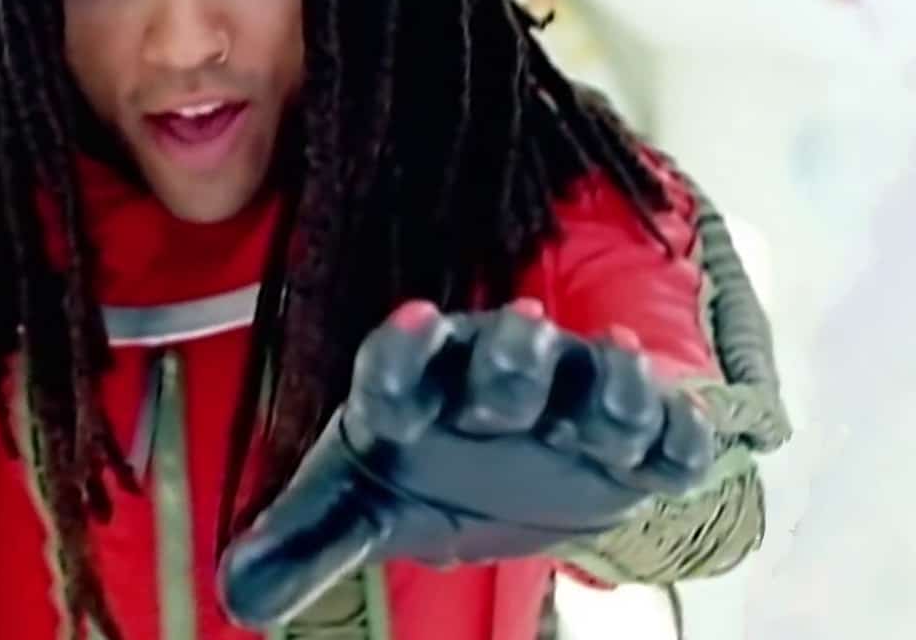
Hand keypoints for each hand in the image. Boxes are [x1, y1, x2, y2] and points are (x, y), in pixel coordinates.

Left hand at [217, 299, 714, 628]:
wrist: (512, 477)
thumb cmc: (423, 472)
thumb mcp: (357, 507)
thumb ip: (303, 544)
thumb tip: (237, 594)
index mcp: (419, 386)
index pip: (400, 362)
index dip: (403, 351)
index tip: (411, 321)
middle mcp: (496, 377)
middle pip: (508, 351)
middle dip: (513, 353)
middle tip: (515, 354)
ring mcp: (573, 402)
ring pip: (598, 376)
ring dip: (610, 383)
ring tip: (614, 391)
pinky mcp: (636, 442)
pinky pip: (668, 430)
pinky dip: (678, 436)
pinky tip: (676, 449)